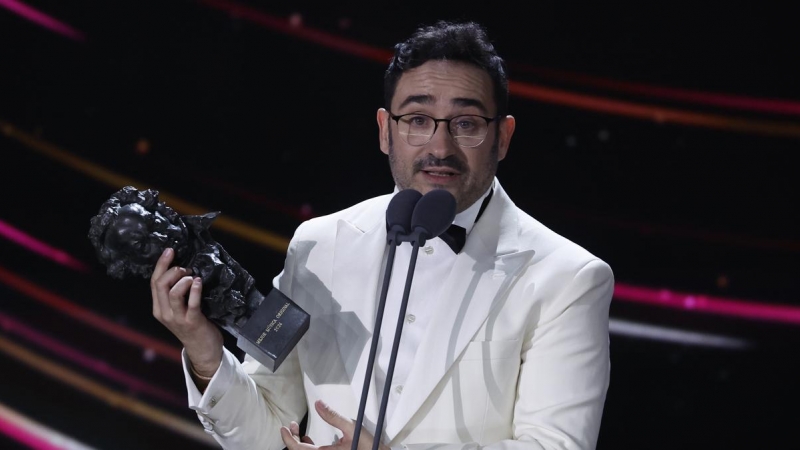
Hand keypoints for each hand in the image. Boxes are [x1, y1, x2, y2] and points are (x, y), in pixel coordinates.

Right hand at [151, 248, 222, 376]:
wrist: (203, 350)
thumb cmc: (193, 325)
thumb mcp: (178, 309)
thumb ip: (176, 294)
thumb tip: (182, 269)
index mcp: (158, 308)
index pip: (154, 283)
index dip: (161, 265)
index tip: (170, 251)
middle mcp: (164, 313)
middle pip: (160, 285)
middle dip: (172, 270)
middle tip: (185, 267)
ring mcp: (177, 318)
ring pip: (173, 293)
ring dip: (182, 279)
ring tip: (192, 276)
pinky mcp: (192, 322)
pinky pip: (191, 303)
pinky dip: (194, 290)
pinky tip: (198, 282)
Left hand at [281, 400, 388, 449]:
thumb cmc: (368, 445)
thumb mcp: (351, 427)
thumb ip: (333, 416)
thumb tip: (318, 404)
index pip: (298, 449)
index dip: (288, 439)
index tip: (283, 428)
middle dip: (291, 439)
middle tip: (289, 426)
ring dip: (299, 443)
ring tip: (297, 429)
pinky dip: (307, 446)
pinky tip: (308, 437)